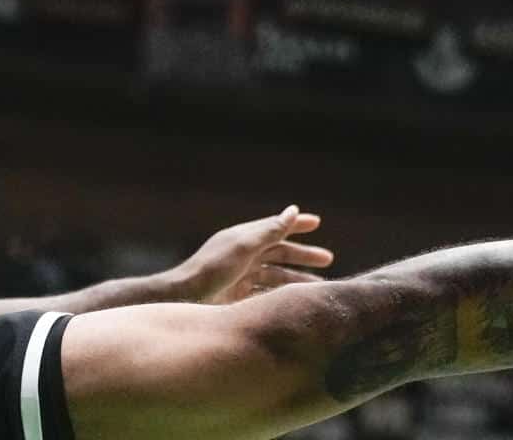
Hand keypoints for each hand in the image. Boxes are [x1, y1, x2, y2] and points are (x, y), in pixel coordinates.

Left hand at [172, 205, 334, 304]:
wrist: (184, 299)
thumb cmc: (213, 269)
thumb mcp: (244, 246)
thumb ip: (270, 230)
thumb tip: (293, 211)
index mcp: (244, 239)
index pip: (275, 227)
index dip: (296, 225)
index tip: (317, 222)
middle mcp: (244, 255)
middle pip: (279, 252)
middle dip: (303, 255)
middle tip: (328, 258)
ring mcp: (241, 277)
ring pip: (275, 276)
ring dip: (296, 279)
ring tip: (319, 286)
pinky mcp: (238, 298)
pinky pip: (266, 294)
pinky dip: (281, 296)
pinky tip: (294, 303)